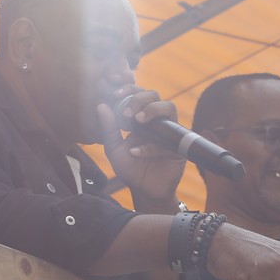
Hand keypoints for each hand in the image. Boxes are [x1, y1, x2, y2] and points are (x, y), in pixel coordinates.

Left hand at [98, 86, 185, 210]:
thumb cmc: (130, 167)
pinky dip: (150, 147)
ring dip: (153, 110)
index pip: (138, 93)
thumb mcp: (114, 148)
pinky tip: (135, 153)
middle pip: (155, 95)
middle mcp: (156, 121)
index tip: (114, 93)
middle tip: (127, 112)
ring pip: (169, 108)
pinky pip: (167, 141)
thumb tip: (101, 105)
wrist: (144, 190)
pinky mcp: (178, 148)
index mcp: (141, 117)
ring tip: (138, 121)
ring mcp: (169, 132)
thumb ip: (108, 129)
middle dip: (140, 98)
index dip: (128, 89)